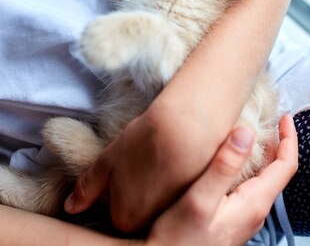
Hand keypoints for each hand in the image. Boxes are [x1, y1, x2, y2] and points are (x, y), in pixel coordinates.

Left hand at [64, 103, 221, 231]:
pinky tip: (181, 162)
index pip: (116, 208)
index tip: (127, 163)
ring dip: (161, 185)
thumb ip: (87, 186)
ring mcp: (175, 214)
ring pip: (161, 203)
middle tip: (146, 159)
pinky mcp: (197, 200)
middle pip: (139, 209)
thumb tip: (70, 207)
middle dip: (140, 188)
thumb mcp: (107, 160)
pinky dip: (179, 181)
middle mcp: (150, 225)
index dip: (120, 182)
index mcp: (125, 219)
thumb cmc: (144, 141)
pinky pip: (181, 195)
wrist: (186, 127)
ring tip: (163, 158)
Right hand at [144, 115, 297, 245]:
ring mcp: (244, 216)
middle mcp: (254, 211)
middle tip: (270, 118)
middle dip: (278, 143)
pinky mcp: (231, 218)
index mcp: (254, 203)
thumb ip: (224, 166)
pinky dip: (248, 165)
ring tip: (253, 131)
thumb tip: (246, 132)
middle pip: (277, 171)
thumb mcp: (199, 198)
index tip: (285, 117)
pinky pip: (249, 186)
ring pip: (263, 178)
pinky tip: (231, 158)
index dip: (289, 139)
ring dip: (263, 154)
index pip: (286, 167)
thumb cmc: (178, 239)